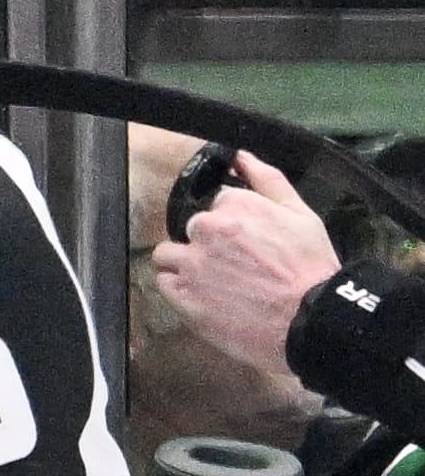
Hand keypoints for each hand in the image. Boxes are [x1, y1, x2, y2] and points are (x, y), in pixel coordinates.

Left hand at [151, 151, 339, 387]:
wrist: (307, 320)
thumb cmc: (311, 266)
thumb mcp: (301, 213)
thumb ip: (267, 180)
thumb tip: (241, 155)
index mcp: (235, 206)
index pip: (217, 204)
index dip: (233, 223)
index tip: (246, 240)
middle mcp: (207, 230)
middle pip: (192, 229)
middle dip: (207, 242)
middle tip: (233, 264)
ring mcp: (191, 265)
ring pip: (168, 255)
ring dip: (183, 263)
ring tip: (212, 280)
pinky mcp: (182, 297)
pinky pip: (164, 283)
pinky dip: (177, 287)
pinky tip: (202, 295)